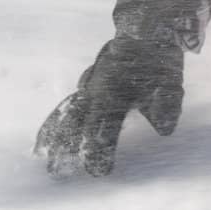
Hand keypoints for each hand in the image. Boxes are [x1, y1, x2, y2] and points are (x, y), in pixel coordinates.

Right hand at [35, 36, 184, 177]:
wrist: (146, 35)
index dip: (99, 150)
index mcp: (114, 93)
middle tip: (57, 174)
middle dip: (66, 149)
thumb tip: (165, 130)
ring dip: (53, 138)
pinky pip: (64, 108)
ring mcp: (87, 88)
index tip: (98, 172)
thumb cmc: (158, 65)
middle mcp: (94, 91)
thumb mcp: (171, 85)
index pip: (103, 127)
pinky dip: (52, 125)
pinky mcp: (85, 88)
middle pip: (75, 124)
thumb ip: (167, 107)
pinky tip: (41, 142)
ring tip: (39, 159)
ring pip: (64, 115)